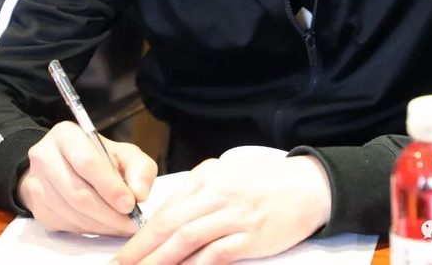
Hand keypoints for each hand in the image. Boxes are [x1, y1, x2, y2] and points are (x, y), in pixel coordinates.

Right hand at [17, 121, 157, 235]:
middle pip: (78, 193)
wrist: (68, 165)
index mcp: (66, 135)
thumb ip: (139, 169)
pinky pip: (65, 225)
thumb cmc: (100, 157)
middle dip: (108, 213)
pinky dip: (89, 229)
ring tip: (122, 226)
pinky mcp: (36, 208)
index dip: (109, 186)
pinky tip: (104, 225)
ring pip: (71, 213)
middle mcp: (44, 157)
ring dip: (101, 224)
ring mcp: (36, 184)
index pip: (87, 162)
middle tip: (130, 223)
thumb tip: (139, 194)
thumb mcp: (125, 153)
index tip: (129, 204)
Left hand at [111, 154, 331, 264]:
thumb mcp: (228, 175)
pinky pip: (215, 255)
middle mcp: (217, 193)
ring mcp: (234, 215)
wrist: (308, 187)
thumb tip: (170, 220)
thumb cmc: (266, 183)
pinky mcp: (250, 236)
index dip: (141, 234)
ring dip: (159, 262)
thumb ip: (200, 193)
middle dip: (140, 251)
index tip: (123, 253)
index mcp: (208, 176)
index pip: (167, 207)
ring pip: (186, 241)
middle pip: (170, 225)